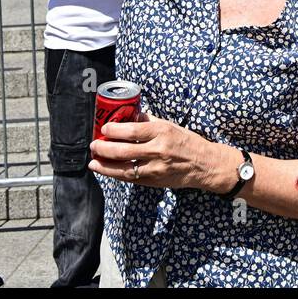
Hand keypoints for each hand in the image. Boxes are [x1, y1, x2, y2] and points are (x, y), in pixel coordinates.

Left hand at [90, 111, 216, 189]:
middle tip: (94, 145)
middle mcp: (158, 150)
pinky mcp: (154, 181)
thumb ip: (149, 122)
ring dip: (105, 166)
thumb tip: (129, 117)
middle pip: (123, 151)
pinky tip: (106, 170)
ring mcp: (156, 168)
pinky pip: (130, 179)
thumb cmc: (186, 141)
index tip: (104, 128)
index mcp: (162, 132)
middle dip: (104, 149)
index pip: (132, 131)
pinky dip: (116, 175)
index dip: (114, 130)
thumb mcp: (170, 126)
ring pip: (124, 169)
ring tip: (93, 161)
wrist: (204, 164)